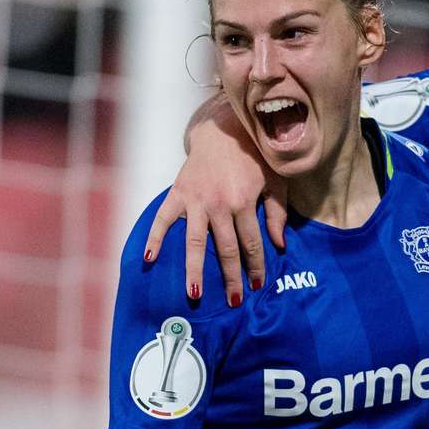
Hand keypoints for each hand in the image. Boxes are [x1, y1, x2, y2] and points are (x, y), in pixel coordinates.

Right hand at [142, 95, 287, 305]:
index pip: (251, 244)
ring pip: (194, 242)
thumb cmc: (254, 155)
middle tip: (233, 302)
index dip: (255, 267)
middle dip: (230, 278)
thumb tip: (279, 245)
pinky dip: (155, 238)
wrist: (224, 127)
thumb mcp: (275, 181)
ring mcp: (196, 200)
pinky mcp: (178, 193)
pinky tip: (149, 260)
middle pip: (225, 249)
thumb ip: (276, 213)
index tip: (257, 286)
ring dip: (194, 269)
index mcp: (244, 201)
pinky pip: (163, 219)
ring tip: (194, 294)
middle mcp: (219, 204)